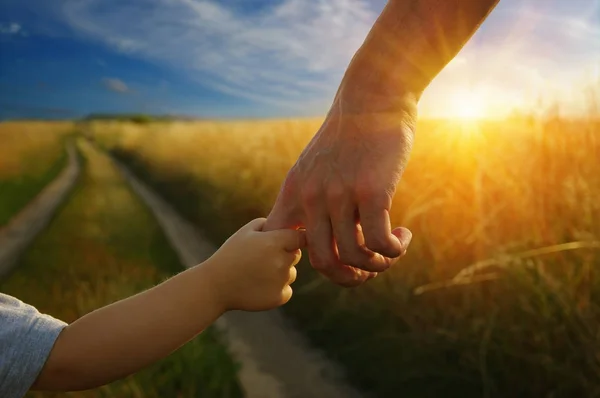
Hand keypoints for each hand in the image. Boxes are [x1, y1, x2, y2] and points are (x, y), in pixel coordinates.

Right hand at [205, 218, 304, 311]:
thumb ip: (268, 223)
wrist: (215, 285)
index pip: (300, 237)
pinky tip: (259, 286)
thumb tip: (286, 224)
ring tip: (257, 273)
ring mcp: (281, 281)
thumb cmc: (230, 255)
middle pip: (296, 255)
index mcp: (274, 242)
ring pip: (291, 273)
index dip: (294, 238)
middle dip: (285, 254)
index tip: (287, 241)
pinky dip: (277, 289)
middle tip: (264, 258)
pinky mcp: (279, 298)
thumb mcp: (245, 232)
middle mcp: (281, 261)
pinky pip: (286, 290)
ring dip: (281, 272)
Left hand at [263, 92, 415, 286]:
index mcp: (295, 191)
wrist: (373, 96)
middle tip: (368, 269)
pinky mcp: (371, 191)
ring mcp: (340, 194)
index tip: (333, 256)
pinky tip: (402, 237)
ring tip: (390, 251)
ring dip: (377, 265)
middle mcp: (312, 196)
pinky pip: (378, 242)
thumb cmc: (350, 134)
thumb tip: (328, 234)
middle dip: (348, 276)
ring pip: (353, 256)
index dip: (305, 261)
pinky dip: (393, 250)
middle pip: (322, 261)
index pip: (282, 242)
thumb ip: (314, 197)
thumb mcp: (317, 164)